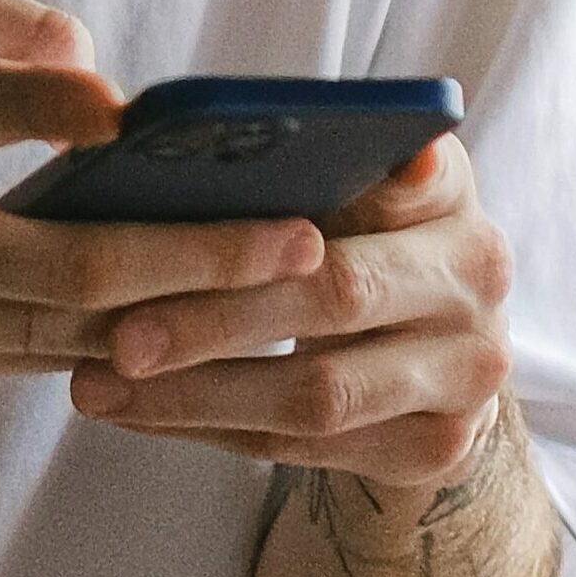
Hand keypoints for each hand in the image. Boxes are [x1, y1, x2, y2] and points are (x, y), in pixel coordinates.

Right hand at [0, 0, 326, 393]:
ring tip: (294, 291)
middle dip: (196, 260)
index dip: (39, 110)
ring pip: (69, 336)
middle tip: (302, 239)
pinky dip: (129, 343)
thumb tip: (98, 78)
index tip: (124, 108)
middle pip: (60, 268)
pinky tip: (217, 321)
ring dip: (190, 321)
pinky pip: (39, 359)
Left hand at [62, 133, 515, 488]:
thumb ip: (307, 157)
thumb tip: (216, 125)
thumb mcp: (345, 180)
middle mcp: (478, 277)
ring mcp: (469, 373)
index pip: (379, 184)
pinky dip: (214, 432)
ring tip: (97, 387)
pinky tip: (142, 415)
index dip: (325, 198)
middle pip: (335, 297)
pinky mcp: (439, 447)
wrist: (431, 343)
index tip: (213, 226)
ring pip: (318, 397)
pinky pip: (307, 450)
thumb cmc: (353, 234)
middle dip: (215, 319)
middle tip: (115, 336)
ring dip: (198, 396)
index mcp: (449, 188)